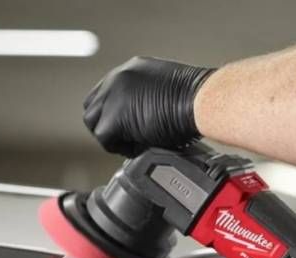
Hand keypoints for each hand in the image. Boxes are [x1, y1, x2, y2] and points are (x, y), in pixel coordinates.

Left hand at [82, 56, 214, 155]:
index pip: (106, 92)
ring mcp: (112, 97)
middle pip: (93, 106)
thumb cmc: (198, 98)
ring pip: (94, 123)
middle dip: (108, 124)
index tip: (129, 125)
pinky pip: (105, 141)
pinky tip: (141, 146)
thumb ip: (150, 98)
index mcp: (131, 70)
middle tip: (129, 137)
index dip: (115, 111)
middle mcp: (117, 79)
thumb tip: (146, 118)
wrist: (202, 101)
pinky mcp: (114, 119)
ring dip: (113, 136)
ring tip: (136, 142)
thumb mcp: (169, 89)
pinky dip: (122, 148)